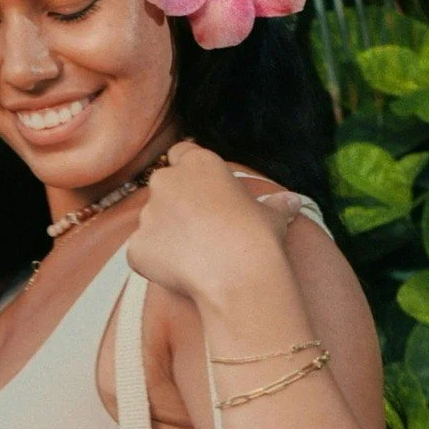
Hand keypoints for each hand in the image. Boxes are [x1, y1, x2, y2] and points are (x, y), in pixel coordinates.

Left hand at [126, 138, 301, 302]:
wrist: (237, 276)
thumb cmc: (258, 238)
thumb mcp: (273, 215)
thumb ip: (276, 204)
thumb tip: (293, 202)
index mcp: (199, 164)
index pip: (182, 153)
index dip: (190, 172)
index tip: (201, 191)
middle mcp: (167, 181)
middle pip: (162, 185)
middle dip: (174, 203)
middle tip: (199, 228)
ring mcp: (147, 214)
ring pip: (150, 220)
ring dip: (165, 233)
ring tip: (194, 257)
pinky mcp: (135, 246)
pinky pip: (141, 252)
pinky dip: (154, 261)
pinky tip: (180, 274)